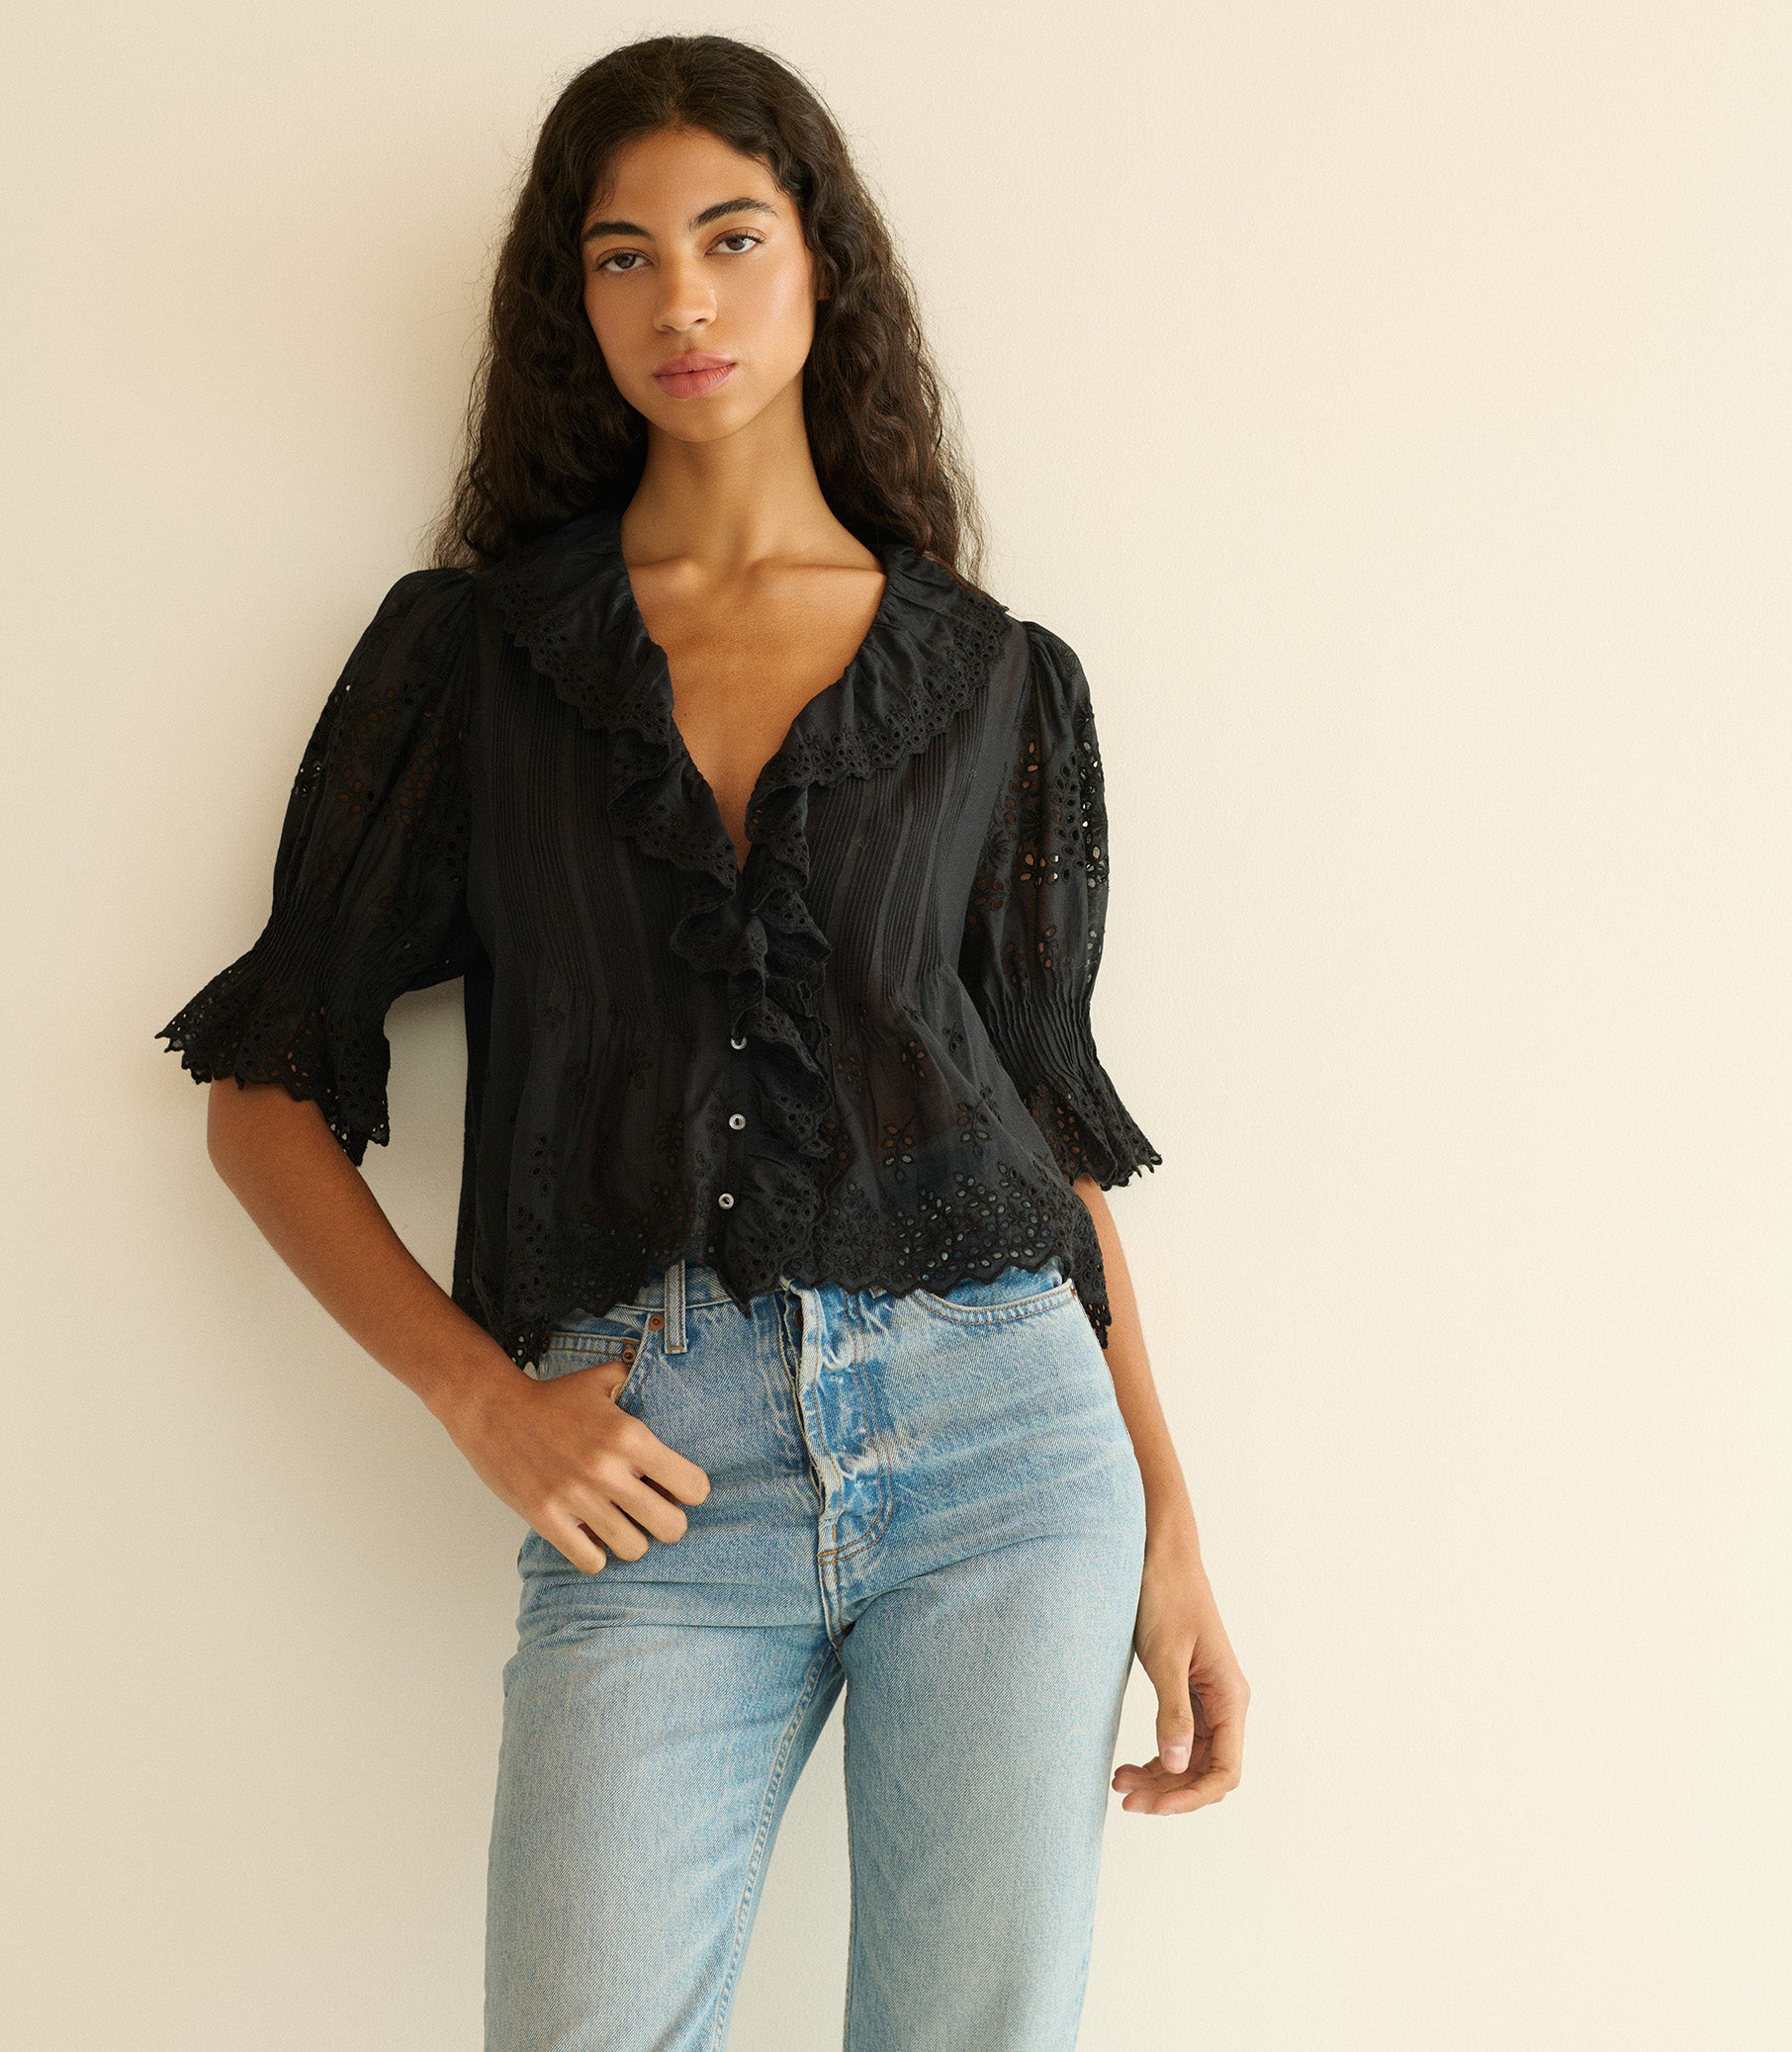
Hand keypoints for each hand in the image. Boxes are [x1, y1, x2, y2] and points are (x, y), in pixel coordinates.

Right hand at [441, 1356, 710, 1573]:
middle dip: (670, 1523)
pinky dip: (596, 1554)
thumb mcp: (603, 1380)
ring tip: (622, 1525)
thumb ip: (639, 1384)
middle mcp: (606, 1469)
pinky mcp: (546, 1518)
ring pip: (634, 1549)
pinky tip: (591, 1536)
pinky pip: (591, 1561)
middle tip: (656, 1514)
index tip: (678, 1488)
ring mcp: (575, 1497)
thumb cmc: (553, 1398)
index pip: (692, 1486)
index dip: (691, 1490)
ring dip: (633, 1539)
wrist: (493, 1409)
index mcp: (629, 1434)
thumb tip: (670, 1392)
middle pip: (670, 1527)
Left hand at [1112, 1524, 1248, 1815]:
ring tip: (1118, 1785)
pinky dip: (1156, 1757)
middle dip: (1168, 1791)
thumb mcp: (1165, 1656)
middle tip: (1124, 1800)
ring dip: (1159, 1777)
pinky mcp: (1187, 1689)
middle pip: (1206, 1770)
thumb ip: (1173, 1712)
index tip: (1153, 1806)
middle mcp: (1225, 1702)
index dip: (1191, 1796)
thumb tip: (1174, 1766)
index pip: (1224, 1771)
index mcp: (1230, 1696)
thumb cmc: (1165, 1595)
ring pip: (1190, 1758)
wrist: (1158, 1553)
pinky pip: (1179, 1738)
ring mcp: (1207, 1697)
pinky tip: (1129, 1765)